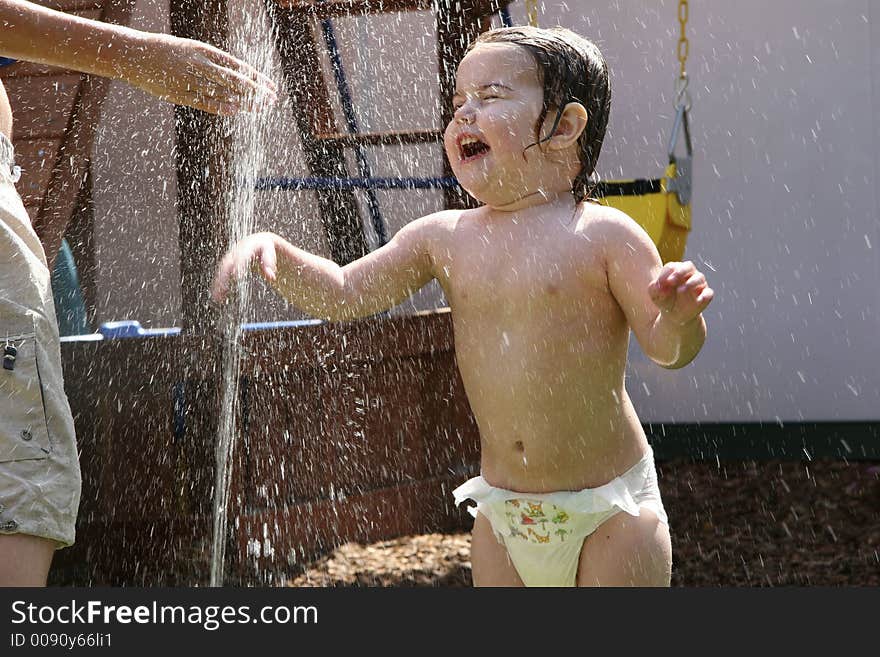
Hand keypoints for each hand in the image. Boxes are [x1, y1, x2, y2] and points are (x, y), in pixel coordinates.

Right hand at [121, 32, 276, 114]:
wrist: (132, 54)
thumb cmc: (165, 51)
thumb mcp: (191, 49)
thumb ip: (212, 62)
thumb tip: (235, 74)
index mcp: (204, 51)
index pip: (238, 66)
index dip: (257, 78)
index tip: (271, 87)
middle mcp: (199, 64)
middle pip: (235, 80)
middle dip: (256, 91)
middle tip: (272, 100)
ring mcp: (189, 79)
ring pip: (222, 92)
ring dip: (243, 101)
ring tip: (260, 108)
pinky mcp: (178, 93)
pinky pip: (204, 102)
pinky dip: (221, 107)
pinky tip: (236, 111)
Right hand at [212, 232, 278, 300]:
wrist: (257, 239)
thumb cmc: (265, 247)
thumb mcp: (269, 252)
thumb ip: (270, 263)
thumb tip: (271, 277)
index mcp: (247, 246)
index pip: (242, 256)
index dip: (238, 265)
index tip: (237, 276)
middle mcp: (236, 251)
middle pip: (227, 263)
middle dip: (224, 275)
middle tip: (223, 288)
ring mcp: (230, 256)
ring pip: (222, 269)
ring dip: (219, 282)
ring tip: (217, 296)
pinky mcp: (228, 262)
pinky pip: (221, 273)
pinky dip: (219, 283)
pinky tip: (218, 295)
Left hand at [648, 260, 713, 324]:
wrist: (674, 315)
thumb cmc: (664, 300)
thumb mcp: (655, 295)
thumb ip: (653, 288)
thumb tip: (660, 286)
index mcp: (675, 271)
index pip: (672, 266)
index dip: (665, 273)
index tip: (660, 283)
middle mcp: (689, 274)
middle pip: (688, 266)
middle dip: (680, 272)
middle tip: (670, 281)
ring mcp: (698, 284)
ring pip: (699, 277)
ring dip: (691, 282)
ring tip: (680, 290)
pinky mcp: (705, 296)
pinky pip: (709, 293)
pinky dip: (705, 295)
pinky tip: (699, 299)